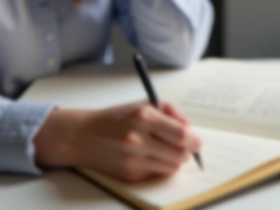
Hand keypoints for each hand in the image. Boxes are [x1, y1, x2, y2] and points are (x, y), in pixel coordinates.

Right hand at [33, 101, 201, 181]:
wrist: (82, 136)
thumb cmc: (116, 118)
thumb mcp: (142, 104)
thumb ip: (170, 111)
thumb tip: (190, 128)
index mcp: (144, 117)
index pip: (181, 135)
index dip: (194, 140)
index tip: (197, 141)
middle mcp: (138, 140)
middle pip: (180, 154)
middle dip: (187, 151)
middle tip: (185, 147)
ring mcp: (133, 159)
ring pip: (172, 167)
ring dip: (174, 160)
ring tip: (164, 150)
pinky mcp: (130, 175)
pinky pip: (157, 173)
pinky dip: (159, 166)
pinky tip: (147, 156)